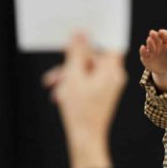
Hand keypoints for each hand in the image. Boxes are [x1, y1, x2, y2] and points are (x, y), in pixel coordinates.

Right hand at [43, 34, 126, 167]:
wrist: (85, 139)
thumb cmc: (80, 109)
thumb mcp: (74, 77)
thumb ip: (77, 53)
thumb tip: (81, 33)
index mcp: (112, 69)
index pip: (108, 43)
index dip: (96, 35)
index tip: (82, 29)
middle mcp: (114, 76)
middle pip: (93, 58)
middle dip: (71, 62)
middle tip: (55, 70)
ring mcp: (109, 86)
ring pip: (86, 71)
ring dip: (67, 76)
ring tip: (52, 86)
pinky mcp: (102, 94)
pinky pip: (87, 82)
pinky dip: (72, 85)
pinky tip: (58, 95)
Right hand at [139, 29, 166, 91]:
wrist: (166, 70)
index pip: (166, 36)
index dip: (164, 33)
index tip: (161, 32)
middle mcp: (158, 44)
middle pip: (156, 38)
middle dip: (154, 35)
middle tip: (152, 33)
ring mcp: (152, 50)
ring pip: (150, 44)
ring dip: (150, 42)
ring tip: (150, 40)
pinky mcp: (146, 57)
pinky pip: (144, 53)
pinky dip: (143, 51)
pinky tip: (143, 48)